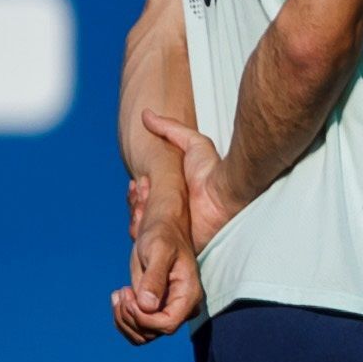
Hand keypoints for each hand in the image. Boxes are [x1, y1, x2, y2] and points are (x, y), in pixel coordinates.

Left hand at [111, 176, 200, 343]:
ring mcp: (167, 309)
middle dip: (129, 317)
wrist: (161, 229)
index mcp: (188, 295)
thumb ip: (154, 278)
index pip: (166, 325)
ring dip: (123, 320)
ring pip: (142, 335)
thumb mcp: (158, 252)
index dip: (143, 319)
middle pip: (151, 333)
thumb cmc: (162, 235)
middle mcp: (180, 307)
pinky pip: (136, 327)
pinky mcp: (153, 308)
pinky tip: (119, 295)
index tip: (129, 297)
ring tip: (119, 294)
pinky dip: (121, 317)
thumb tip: (147, 306)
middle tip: (122, 291)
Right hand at [143, 112, 242, 249]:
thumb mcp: (193, 143)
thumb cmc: (213, 171)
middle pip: (142, 214)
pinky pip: (153, 247)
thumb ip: (170, 129)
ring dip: (138, 217)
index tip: (136, 185)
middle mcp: (173, 215)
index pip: (145, 199)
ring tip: (144, 204)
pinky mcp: (178, 247)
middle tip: (143, 192)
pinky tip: (145, 221)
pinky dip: (145, 235)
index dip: (137, 193)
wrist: (226, 194)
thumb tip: (147, 114)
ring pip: (143, 230)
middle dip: (136, 204)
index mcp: (174, 196)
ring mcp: (175, 232)